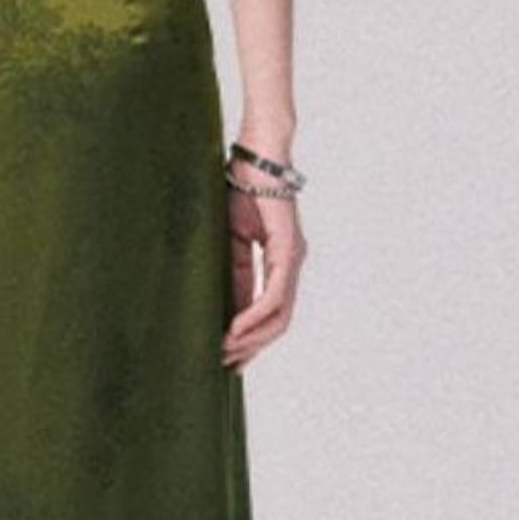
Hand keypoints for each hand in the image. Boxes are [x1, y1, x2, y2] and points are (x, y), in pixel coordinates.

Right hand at [222, 180, 306, 366]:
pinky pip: (274, 294)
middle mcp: (292, 263)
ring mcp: (293, 258)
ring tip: (225, 349)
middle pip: (279, 321)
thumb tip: (229, 309)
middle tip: (225, 362)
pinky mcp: (288, 250)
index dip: (251, 338)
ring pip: (280, 314)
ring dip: (252, 337)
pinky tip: (235, 328)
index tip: (228, 356)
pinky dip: (255, 315)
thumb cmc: (242, 190)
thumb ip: (235, 273)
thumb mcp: (232, 241)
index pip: (271, 311)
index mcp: (281, 261)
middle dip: (252, 347)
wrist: (255, 157)